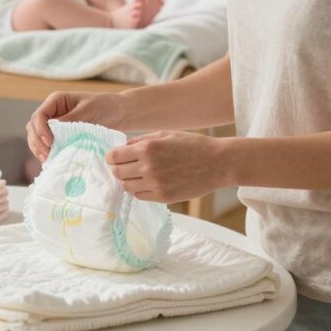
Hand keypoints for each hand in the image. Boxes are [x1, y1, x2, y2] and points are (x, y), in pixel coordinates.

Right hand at [26, 91, 129, 161]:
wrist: (120, 112)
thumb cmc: (105, 106)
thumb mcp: (88, 111)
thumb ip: (70, 120)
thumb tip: (52, 131)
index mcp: (56, 100)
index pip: (39, 116)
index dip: (40, 130)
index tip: (50, 143)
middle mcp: (52, 111)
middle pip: (33, 127)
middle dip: (37, 142)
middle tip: (47, 156)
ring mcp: (55, 124)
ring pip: (37, 137)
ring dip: (39, 149)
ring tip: (47, 160)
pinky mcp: (61, 135)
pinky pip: (48, 144)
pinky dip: (47, 152)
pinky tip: (52, 160)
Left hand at [106, 131, 225, 202]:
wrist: (218, 163)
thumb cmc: (192, 145)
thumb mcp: (165, 134)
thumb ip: (141, 140)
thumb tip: (123, 146)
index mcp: (147, 148)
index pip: (114, 156)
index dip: (112, 157)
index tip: (114, 157)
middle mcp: (148, 167)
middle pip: (117, 173)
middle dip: (118, 168)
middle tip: (125, 166)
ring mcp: (156, 184)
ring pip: (127, 186)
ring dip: (128, 180)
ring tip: (138, 174)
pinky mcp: (163, 197)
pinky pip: (140, 196)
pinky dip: (139, 189)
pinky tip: (147, 182)